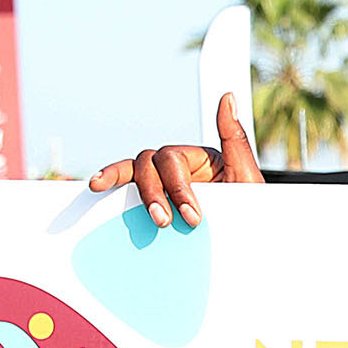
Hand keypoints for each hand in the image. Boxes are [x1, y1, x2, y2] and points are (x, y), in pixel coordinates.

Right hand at [87, 93, 262, 227]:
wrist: (245, 250)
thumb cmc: (250, 211)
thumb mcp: (247, 177)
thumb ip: (235, 138)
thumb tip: (227, 97)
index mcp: (198, 158)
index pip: (173, 160)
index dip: (177, 187)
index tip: (192, 218)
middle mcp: (178, 167)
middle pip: (150, 164)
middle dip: (155, 193)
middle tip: (165, 223)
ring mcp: (162, 184)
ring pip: (135, 172)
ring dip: (132, 190)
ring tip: (143, 217)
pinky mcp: (151, 201)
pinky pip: (126, 189)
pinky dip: (111, 183)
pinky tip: (97, 186)